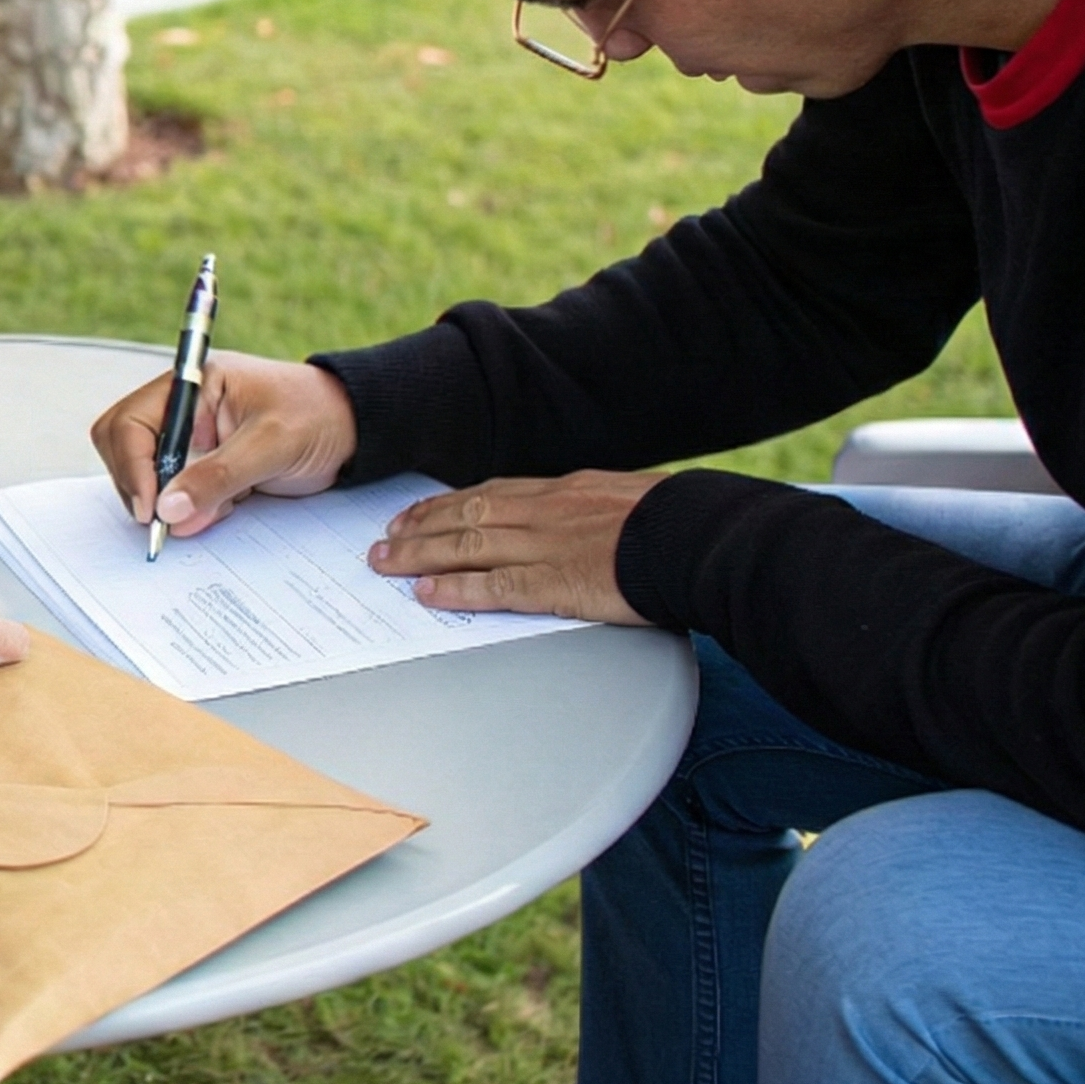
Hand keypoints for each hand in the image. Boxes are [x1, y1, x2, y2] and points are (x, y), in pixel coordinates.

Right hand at [89, 352, 358, 538]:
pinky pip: (177, 494)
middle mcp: (183, 408)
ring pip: (145, 474)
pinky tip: (222, 510)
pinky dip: (189, 511)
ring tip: (208, 512)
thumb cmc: (317, 417)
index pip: (132, 421)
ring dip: (165, 502)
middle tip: (163, 521)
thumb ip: (218, 475)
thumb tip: (168, 509)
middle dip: (138, 484)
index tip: (150, 508)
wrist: (355, 430)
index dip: (132, 466)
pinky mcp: (205, 467)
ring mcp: (191, 438)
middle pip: (124, 445)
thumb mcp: (271, 444)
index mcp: (192, 383)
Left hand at [371, 471, 664, 624]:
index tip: (421, 510)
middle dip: (421, 526)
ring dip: (421, 554)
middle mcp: (546, 511)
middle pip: (467, 513)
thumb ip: (595, 509)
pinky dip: (456, 588)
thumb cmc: (678, 521)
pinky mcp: (556, 581)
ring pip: (467, 544)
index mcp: (565, 490)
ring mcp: (547, 544)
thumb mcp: (630, 499)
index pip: (493, 491)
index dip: (450, 502)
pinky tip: (427, 593)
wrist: (699, 534)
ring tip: (387, 563)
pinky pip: (494, 585)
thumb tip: (588, 520)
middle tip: (385, 538)